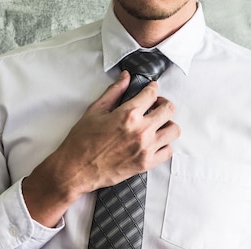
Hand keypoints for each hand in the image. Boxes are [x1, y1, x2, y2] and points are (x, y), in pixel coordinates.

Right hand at [23, 71, 179, 226]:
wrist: (76, 169)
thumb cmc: (82, 141)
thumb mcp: (95, 111)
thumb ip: (114, 92)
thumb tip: (126, 77)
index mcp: (128, 114)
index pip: (152, 94)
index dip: (153, 88)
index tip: (152, 89)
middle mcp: (141, 130)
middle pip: (169, 110)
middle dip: (163, 104)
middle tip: (155, 106)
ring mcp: (146, 148)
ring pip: (173, 130)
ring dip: (167, 124)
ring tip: (157, 124)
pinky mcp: (147, 163)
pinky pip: (168, 151)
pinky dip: (165, 144)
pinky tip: (155, 142)